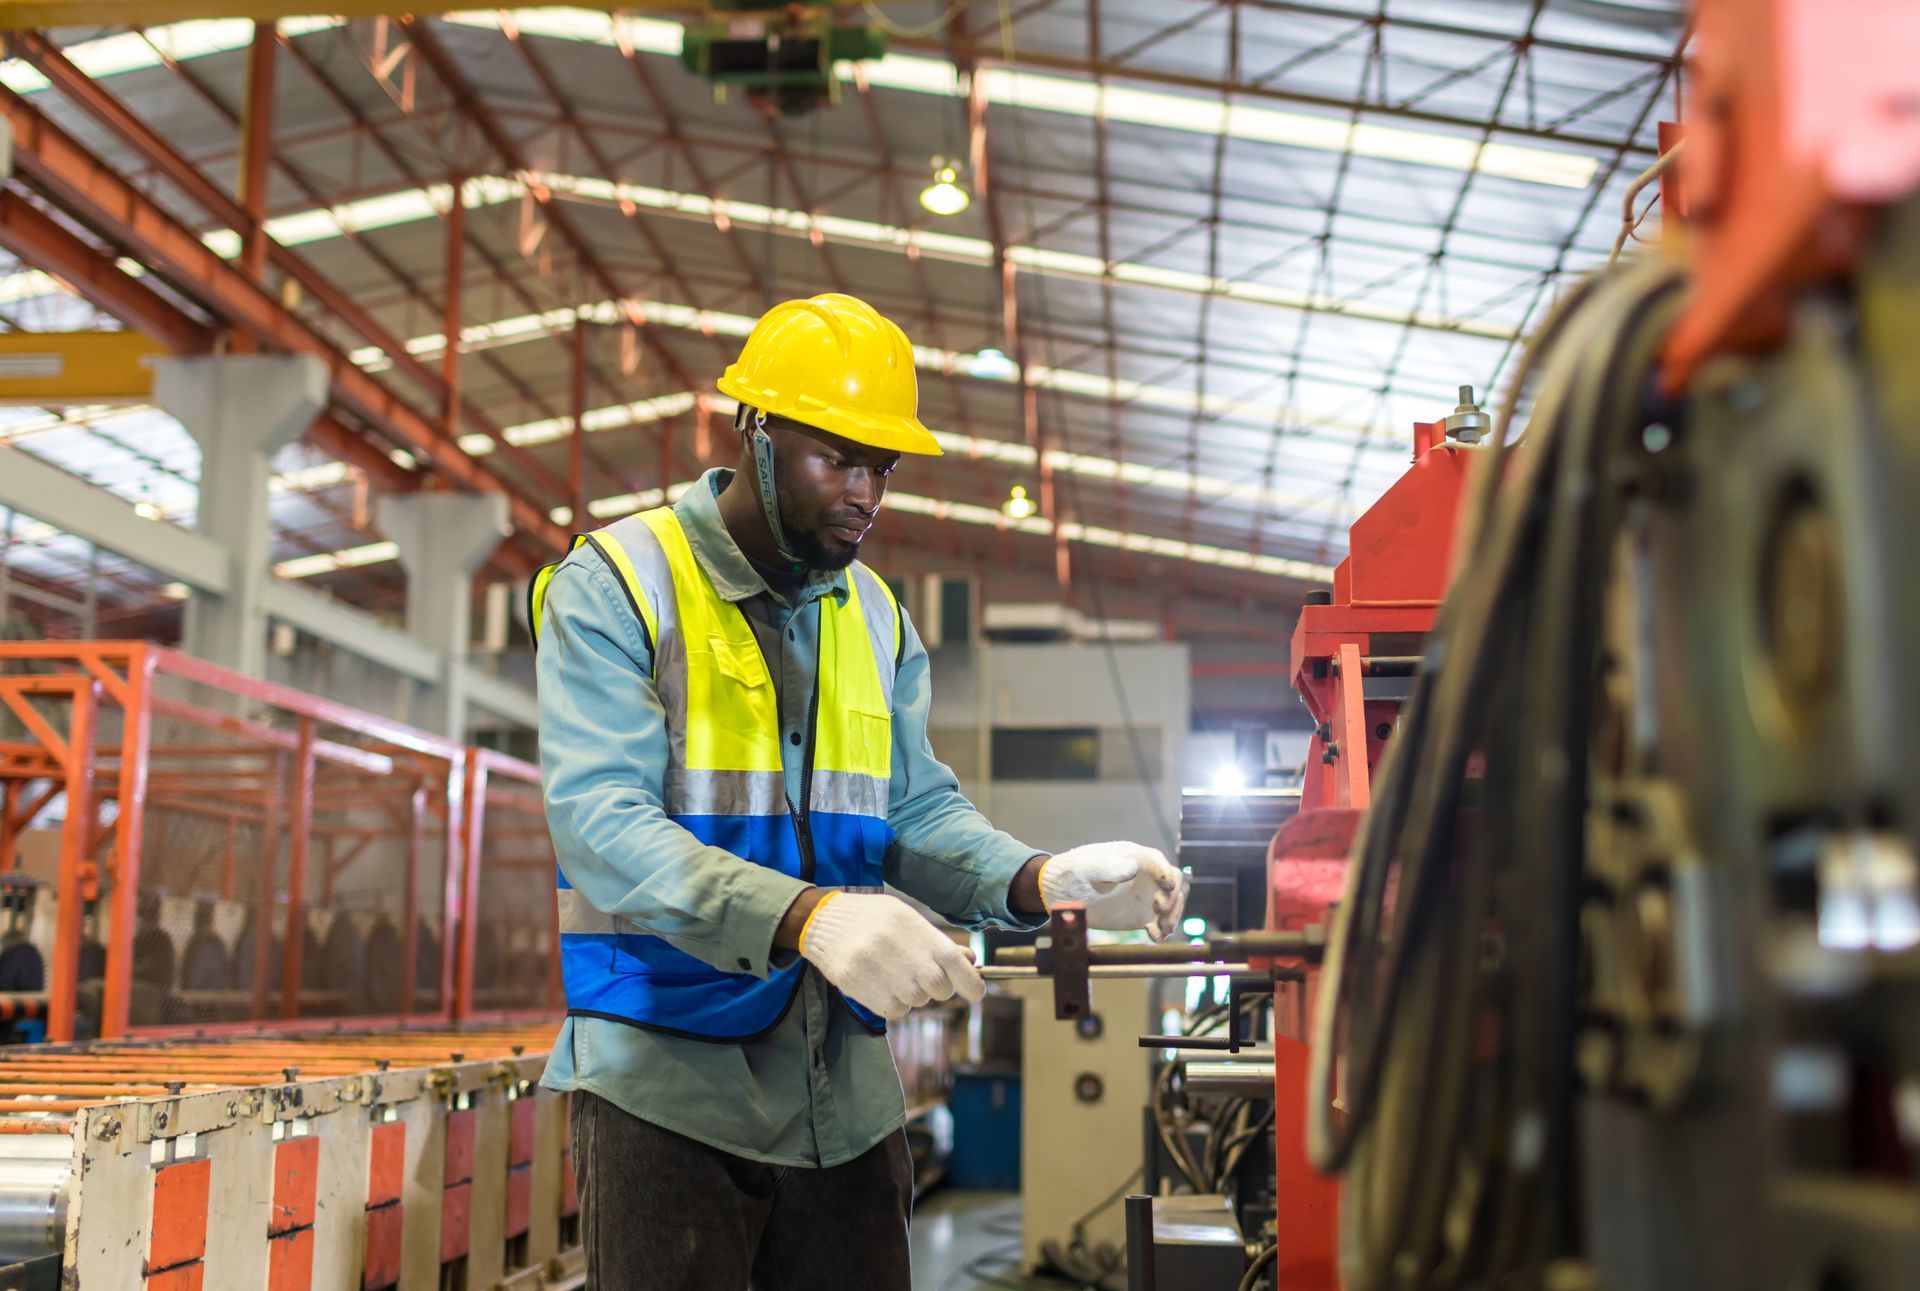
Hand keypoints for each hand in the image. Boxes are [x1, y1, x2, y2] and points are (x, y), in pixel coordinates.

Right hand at [797, 892, 983, 1019]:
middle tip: (918, 973)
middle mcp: (901, 952)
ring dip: (912, 993)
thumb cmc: (872, 919)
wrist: (824, 922)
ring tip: (891, 971)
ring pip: (917, 1002)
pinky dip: (893, 1003)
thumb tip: (970, 962)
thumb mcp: (906, 918)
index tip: (976, 992)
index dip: (971, 982)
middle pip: (939, 989)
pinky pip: (895, 1011)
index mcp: (916, 929)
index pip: (955, 962)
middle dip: (936, 987)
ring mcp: (881, 973)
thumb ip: (937, 941)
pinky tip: (879, 982)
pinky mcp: (863, 990)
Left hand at [1040, 842, 1184, 940]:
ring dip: (1171, 916)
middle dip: (1172, 897)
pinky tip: (1155, 937)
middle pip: (1172, 884)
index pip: (1158, 862)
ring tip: (1162, 928)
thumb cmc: (1075, 871)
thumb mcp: (1090, 866)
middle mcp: (1145, 877)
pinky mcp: (1141, 916)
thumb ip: (1110, 867)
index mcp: (1134, 857)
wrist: (1062, 892)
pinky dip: (1161, 931)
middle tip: (1159, 909)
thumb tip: (1133, 868)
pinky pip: (1158, 923)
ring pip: (1170, 905)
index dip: (1165, 873)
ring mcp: (1145, 897)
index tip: (1167, 886)